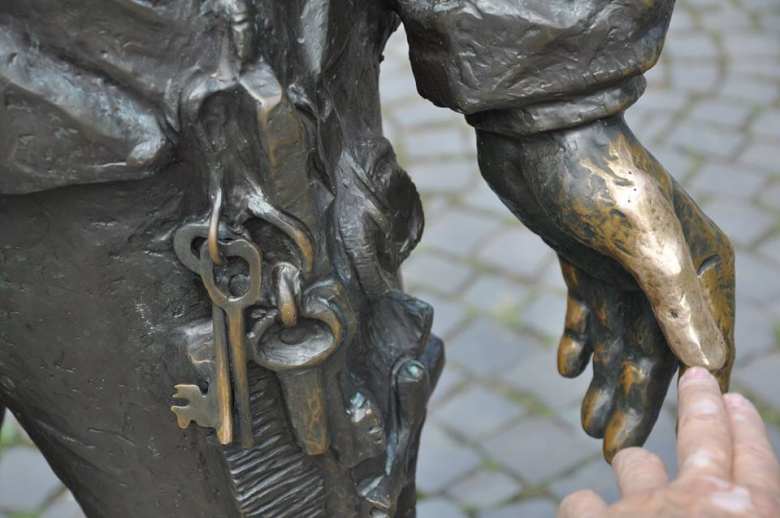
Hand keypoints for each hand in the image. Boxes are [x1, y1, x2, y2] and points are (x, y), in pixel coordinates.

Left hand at [474, 115, 734, 458]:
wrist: (536, 132)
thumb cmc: (596, 175)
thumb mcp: (643, 240)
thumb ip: (677, 302)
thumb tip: (710, 366)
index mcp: (699, 265)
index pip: (703, 346)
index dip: (685, 396)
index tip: (670, 443)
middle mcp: (667, 270)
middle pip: (654, 351)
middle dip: (634, 400)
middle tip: (608, 449)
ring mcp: (623, 266)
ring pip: (618, 339)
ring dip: (604, 381)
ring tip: (585, 425)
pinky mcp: (584, 259)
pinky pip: (587, 312)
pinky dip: (580, 341)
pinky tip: (568, 369)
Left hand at [559, 367, 779, 517]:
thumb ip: (747, 516)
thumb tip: (739, 504)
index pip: (757, 463)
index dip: (746, 430)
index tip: (735, 400)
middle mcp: (698, 503)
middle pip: (702, 438)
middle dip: (700, 404)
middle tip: (697, 378)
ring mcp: (641, 510)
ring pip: (634, 463)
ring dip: (635, 468)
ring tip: (635, 468)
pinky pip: (581, 501)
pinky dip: (585, 511)